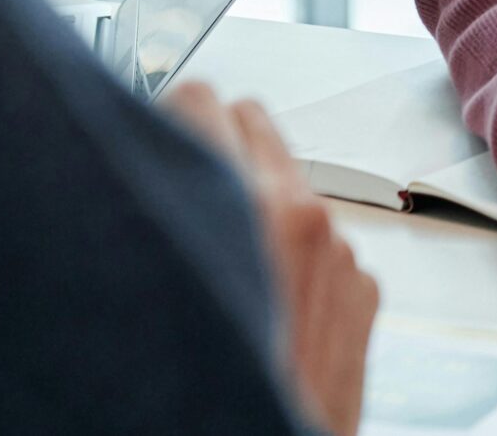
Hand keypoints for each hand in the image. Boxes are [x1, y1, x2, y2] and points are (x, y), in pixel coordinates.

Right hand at [165, 82, 380, 435]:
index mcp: (251, 205)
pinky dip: (290, 257)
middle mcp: (307, 216)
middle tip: (175, 195)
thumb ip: (146, 217)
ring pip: (287, 184)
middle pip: (250, 124)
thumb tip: (132, 174)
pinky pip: (321, 241)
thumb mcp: (148, 293)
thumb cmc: (213, 394)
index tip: (148, 149)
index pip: (202, 101)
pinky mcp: (365, 290)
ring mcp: (343, 252)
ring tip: (211, 264)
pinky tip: (254, 306)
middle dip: (210, 149)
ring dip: (252, 205)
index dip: (164, 126)